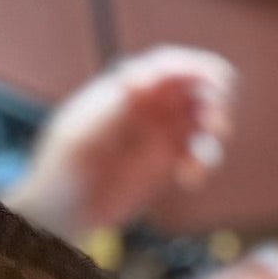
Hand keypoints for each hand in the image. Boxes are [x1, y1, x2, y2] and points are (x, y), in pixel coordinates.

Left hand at [26, 46, 234, 237]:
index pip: (167, 65)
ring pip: (204, 118)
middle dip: (214, 99)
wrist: (62, 213)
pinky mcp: (169, 161)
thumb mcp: (82, 138)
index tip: (209, 86)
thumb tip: (139, 77)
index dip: (193, 70)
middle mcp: (148, 104)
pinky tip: (189, 179)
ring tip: (202, 158)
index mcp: (125, 87)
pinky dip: (203, 163)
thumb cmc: (62, 170)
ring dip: (213, 132)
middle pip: (196, 86)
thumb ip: (113, 108)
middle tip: (215, 123)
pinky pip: (199, 153)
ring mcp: (160, 132)